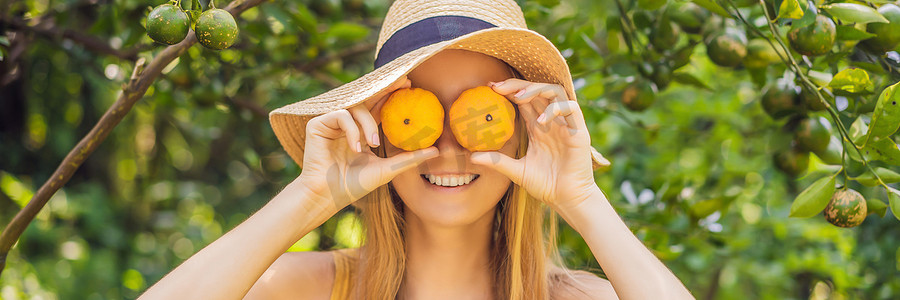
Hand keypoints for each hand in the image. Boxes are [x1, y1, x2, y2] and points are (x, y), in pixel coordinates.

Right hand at [297, 76, 438, 212]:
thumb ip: (410, 158)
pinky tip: (355, 147)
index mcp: (361, 131)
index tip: (410, 86)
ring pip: (356, 108)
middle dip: (385, 88)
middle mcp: (347, 123)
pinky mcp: (318, 124)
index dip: (392, 95)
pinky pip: (341, 115)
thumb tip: (437, 151)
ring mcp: (332, 123)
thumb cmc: (355, 185)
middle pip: (367, 97)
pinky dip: (352, 130)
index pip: (378, 108)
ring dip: (368, 124)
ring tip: (373, 143)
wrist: (329, 195)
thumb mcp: (388, 169)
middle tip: (404, 83)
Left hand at [470, 78, 599, 210]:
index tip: (490, 89)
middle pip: (536, 90)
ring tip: (519, 97)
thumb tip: (472, 157)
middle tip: (498, 87)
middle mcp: (551, 121)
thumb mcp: (516, 171)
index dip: (509, 91)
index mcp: (537, 127)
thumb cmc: (545, 185)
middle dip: (517, 85)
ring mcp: (566, 124)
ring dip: (536, 89)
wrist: (567, 198)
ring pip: (555, 92)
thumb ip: (497, 161)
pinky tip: (541, 120)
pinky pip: (571, 107)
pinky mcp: (579, 130)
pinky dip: (555, 109)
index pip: (524, 101)